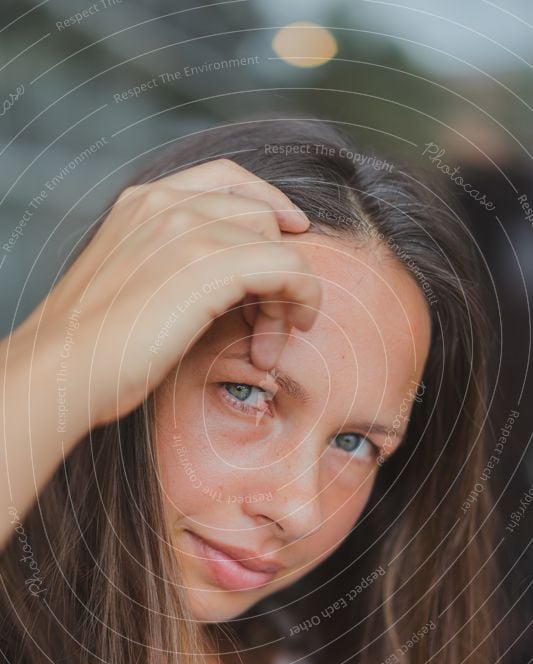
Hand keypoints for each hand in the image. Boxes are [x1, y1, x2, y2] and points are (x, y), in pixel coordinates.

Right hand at [35, 158, 321, 430]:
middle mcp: (166, 204)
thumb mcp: (134, 283)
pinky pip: (289, 267)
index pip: (227, 178)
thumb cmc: (94, 346)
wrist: (63, 370)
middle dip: (277, 267)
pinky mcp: (210, 264)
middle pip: (259, 217)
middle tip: (273, 323)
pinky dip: (303, 295)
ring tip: (271, 341)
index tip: (293, 230)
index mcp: (143, 202)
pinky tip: (295, 325)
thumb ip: (175, 263)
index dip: (269, 200)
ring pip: (276, 245)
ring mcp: (187, 229)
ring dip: (287, 294)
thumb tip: (233, 281)